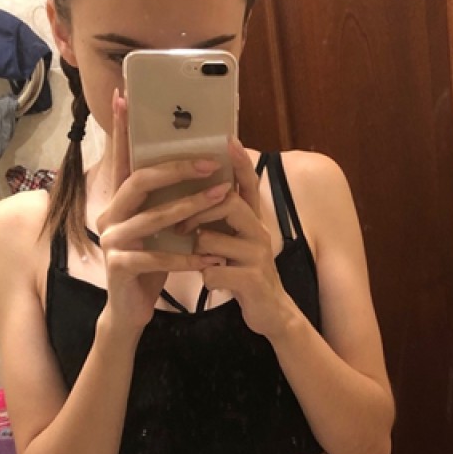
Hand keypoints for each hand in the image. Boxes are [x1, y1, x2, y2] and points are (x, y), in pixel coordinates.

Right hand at [94, 91, 230, 332]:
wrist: (130, 310)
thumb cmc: (150, 263)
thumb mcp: (159, 228)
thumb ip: (166, 200)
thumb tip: (196, 163)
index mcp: (119, 201)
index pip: (123, 159)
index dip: (121, 128)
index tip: (125, 95)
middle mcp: (110, 215)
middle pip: (139, 181)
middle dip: (176, 168)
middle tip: (208, 162)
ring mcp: (112, 241)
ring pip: (153, 218)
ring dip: (191, 208)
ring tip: (223, 197)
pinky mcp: (120, 267)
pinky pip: (158, 258)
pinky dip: (188, 258)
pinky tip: (212, 258)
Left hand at [177, 138, 295, 337]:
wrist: (272, 314)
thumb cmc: (245, 275)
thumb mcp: (238, 243)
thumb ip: (224, 222)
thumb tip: (196, 197)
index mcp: (254, 221)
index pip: (248, 184)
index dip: (239, 162)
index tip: (227, 139)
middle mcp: (260, 232)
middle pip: (227, 203)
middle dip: (197, 212)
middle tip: (181, 226)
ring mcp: (258, 256)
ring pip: (211, 239)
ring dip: (196, 251)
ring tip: (195, 259)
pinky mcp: (252, 280)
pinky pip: (213, 271)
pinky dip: (205, 278)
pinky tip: (210, 283)